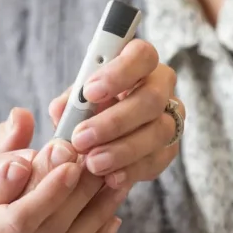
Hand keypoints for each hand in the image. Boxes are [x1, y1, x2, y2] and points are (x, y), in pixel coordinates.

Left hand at [50, 39, 184, 188]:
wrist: (102, 139)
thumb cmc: (89, 108)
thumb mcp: (76, 101)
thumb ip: (69, 104)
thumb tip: (62, 111)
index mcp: (139, 63)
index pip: (142, 55)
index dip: (119, 72)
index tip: (90, 92)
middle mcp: (161, 86)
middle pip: (151, 98)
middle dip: (114, 121)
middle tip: (81, 138)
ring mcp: (170, 117)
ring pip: (158, 132)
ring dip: (123, 150)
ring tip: (93, 164)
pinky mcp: (170, 148)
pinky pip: (158, 160)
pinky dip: (132, 170)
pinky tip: (111, 177)